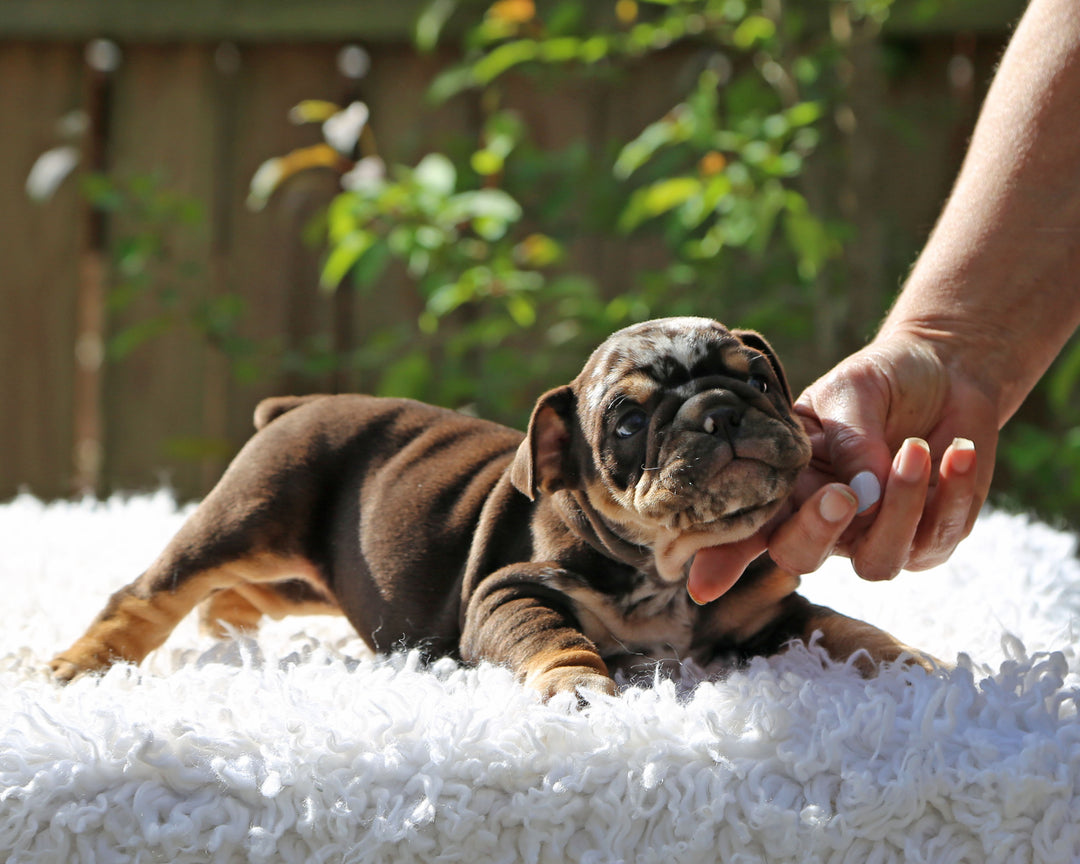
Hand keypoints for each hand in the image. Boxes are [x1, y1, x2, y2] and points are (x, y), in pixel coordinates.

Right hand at [687, 331, 998, 603]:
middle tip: (841, 495)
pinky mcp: (932, 538)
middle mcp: (825, 522)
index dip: (721, 560)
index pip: (748, 526)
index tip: (699, 587)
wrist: (948, 370)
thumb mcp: (850, 391)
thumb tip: (863, 493)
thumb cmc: (881, 380)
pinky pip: (939, 536)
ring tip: (917, 448)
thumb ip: (850, 440)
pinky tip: (958, 449)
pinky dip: (953, 492)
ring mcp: (876, 537)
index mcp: (789, 485)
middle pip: (801, 558)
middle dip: (817, 532)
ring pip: (878, 561)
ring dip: (900, 507)